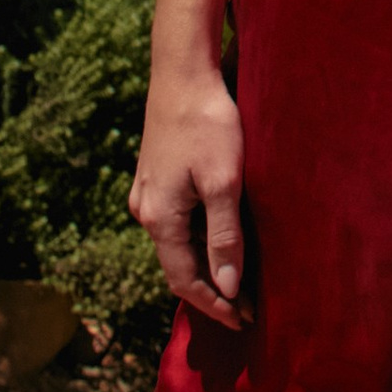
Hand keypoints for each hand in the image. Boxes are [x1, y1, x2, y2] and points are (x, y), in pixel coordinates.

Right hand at [130, 70, 251, 327]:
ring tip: (237, 278)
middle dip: (211, 288)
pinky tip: (218, 235)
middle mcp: (146, 211)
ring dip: (204, 262)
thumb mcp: (224, 182)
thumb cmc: (208, 123)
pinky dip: (197, 237)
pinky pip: (176, 219)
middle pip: (178, 264)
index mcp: (159, 219)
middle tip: (246, 307)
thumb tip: (228, 289)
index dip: (215, 305)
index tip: (245, 321)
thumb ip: (224, 237)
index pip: (185, 281)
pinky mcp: (155, 174)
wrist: (183, 70)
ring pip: (176, 241)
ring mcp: (148, 192)